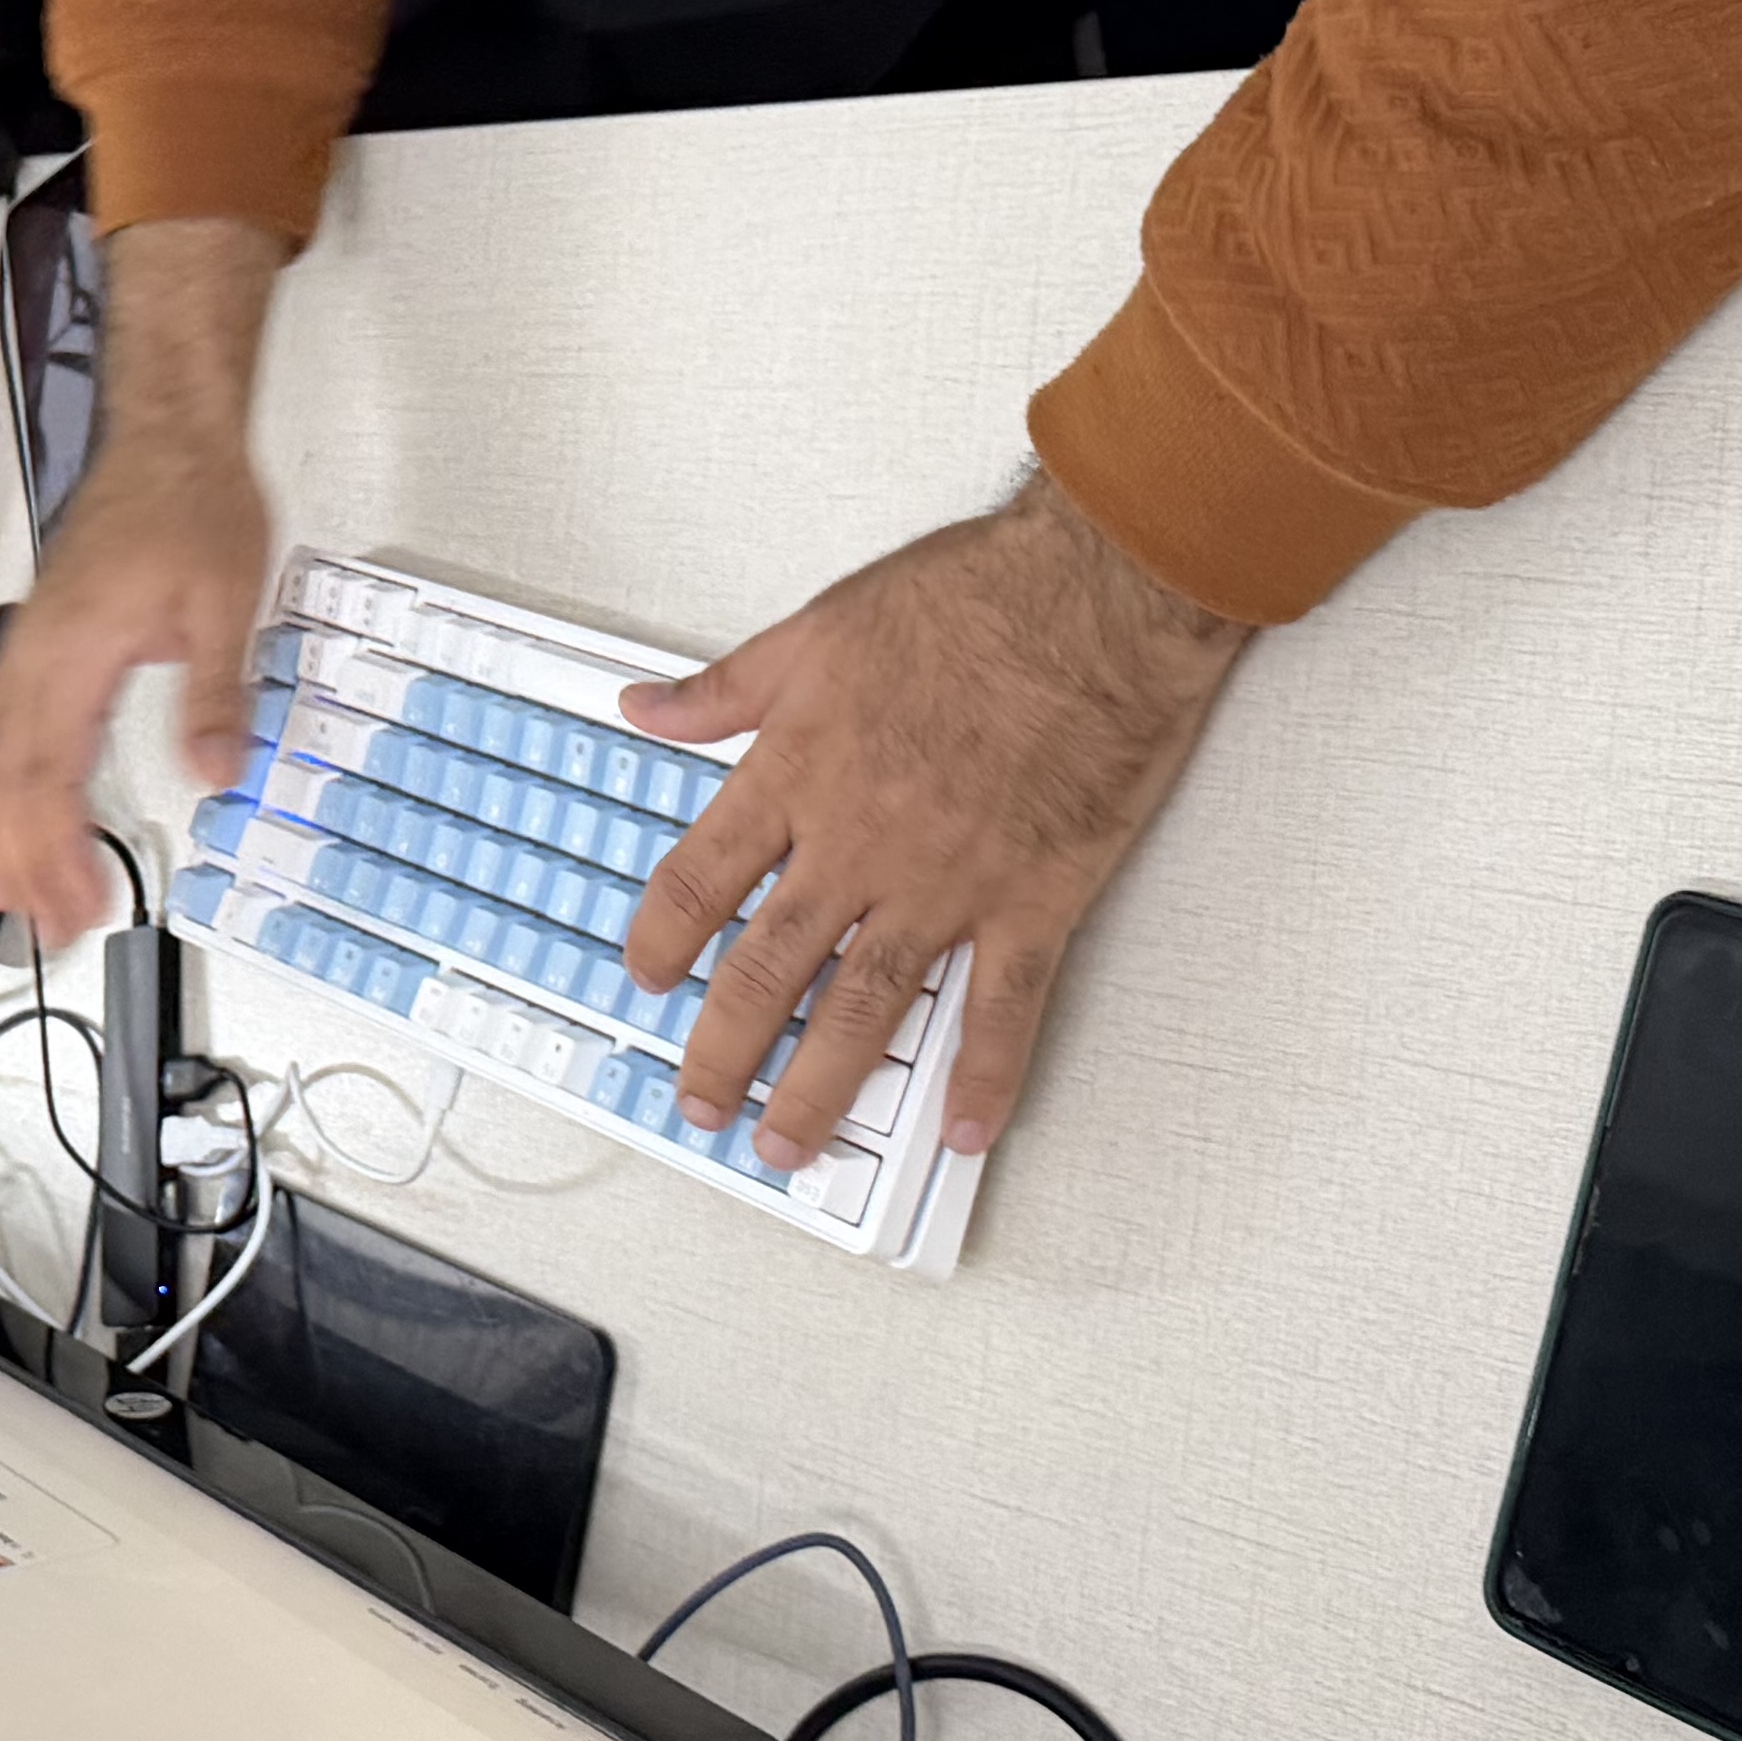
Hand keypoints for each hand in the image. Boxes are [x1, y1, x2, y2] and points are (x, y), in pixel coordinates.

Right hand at [0, 220, 281, 950]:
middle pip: (1, 782)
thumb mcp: (227, 601)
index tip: (80, 905)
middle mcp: (34, 655)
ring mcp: (28, 649)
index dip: (55, 854)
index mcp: (72, 653)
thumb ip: (217, 693)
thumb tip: (218, 771)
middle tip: (52, 928)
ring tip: (12, 895)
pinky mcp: (38, 643)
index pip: (45, 777)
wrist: (168, 433)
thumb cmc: (191, 502)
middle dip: (20, 863)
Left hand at [616, 475, 1247, 1164]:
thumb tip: (647, 707)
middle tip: (700, 1100)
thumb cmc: (971, 599)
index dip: (662, 942)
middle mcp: (859, 845)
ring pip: (862, 1009)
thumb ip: (725, 688)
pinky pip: (1002, 1008)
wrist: (1094, 599)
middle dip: (723, 1050)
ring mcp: (946, 884)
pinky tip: (961, 1127)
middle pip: (766, 971)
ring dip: (817, 1087)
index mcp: (797, 776)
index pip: (700, 882)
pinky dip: (984, 1077)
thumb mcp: (817, 628)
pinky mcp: (1034, 900)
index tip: (647, 979)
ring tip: (786, 1141)